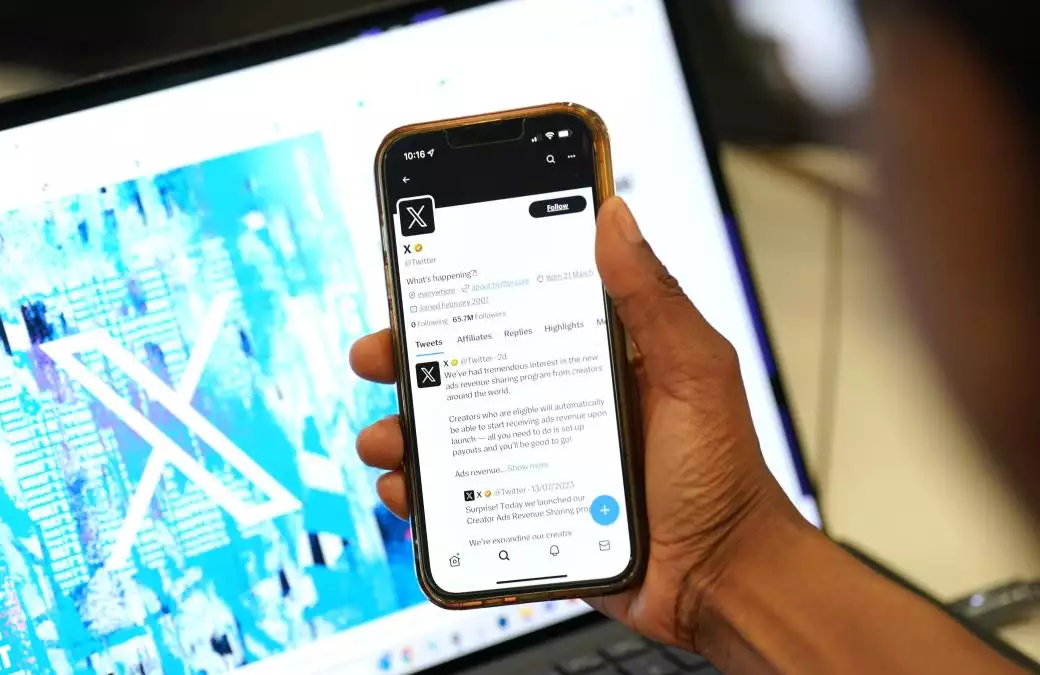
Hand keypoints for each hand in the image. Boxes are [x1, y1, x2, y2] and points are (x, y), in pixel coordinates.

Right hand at [349, 197, 803, 649]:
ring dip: (403, 431)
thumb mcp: (694, 373)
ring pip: (449, 436)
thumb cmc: (723, 476)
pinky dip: (422, 497)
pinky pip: (457, 502)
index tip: (415, 280)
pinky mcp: (524, 511)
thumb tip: (614, 217)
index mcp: (591, 359)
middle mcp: (555, 404)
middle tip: (374, 359)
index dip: (458, 297)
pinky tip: (407, 493)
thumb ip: (653, 298)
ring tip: (385, 439)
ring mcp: (535, 459)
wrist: (722, 579)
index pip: (512, 314)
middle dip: (407, 363)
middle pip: (464, 372)